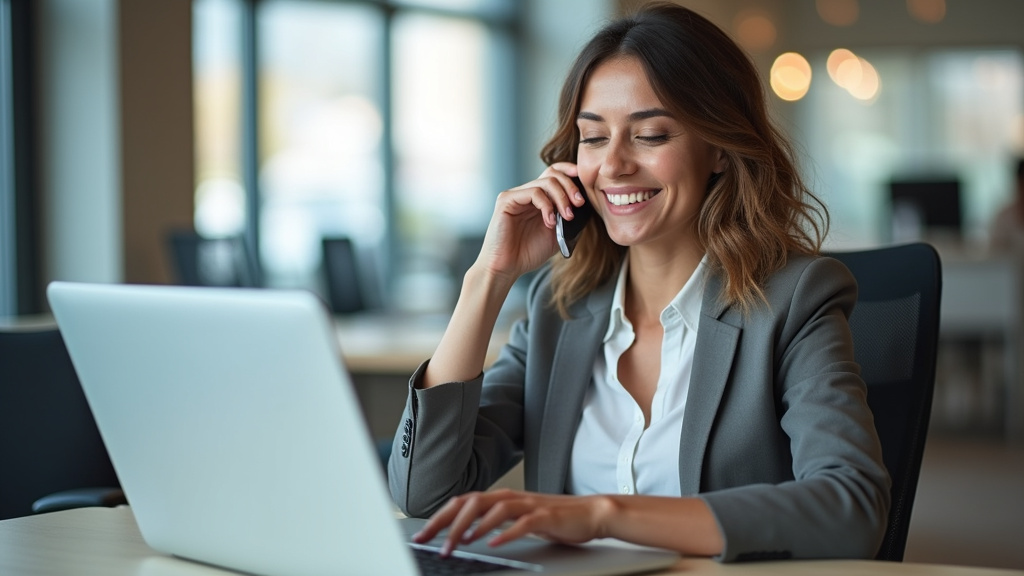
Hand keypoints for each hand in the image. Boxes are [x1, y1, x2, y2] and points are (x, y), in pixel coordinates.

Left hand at [412, 489, 613, 555]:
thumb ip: (493, 520)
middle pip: (471, 503)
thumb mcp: (517, 518)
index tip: (421, 535)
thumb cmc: (553, 518)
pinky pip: (521, 523)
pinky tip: (493, 543)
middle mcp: (511, 497)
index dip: (439, 517)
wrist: (590, 513)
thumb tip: (462, 532)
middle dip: (447, 522)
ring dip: (471, 528)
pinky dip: (505, 532)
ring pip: (492, 510)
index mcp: (501, 498)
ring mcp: (528, 505)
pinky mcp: (545, 516)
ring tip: (456, 544)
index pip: (463, 503)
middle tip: (430, 541)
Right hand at [473, 163, 587, 283]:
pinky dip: (547, 206)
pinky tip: (550, 222)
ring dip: (562, 198)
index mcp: (537, 199)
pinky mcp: (507, 200)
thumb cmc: (528, 253)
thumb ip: (569, 219)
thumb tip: (586, 206)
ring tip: (567, 217)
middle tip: (579, 204)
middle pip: (552, 174)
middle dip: (570, 187)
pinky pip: (533, 192)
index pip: (553, 173)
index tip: (583, 180)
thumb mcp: (558, 235)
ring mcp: (516, 195)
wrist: (507, 268)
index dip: (569, 172)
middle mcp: (526, 193)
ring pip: (545, 182)